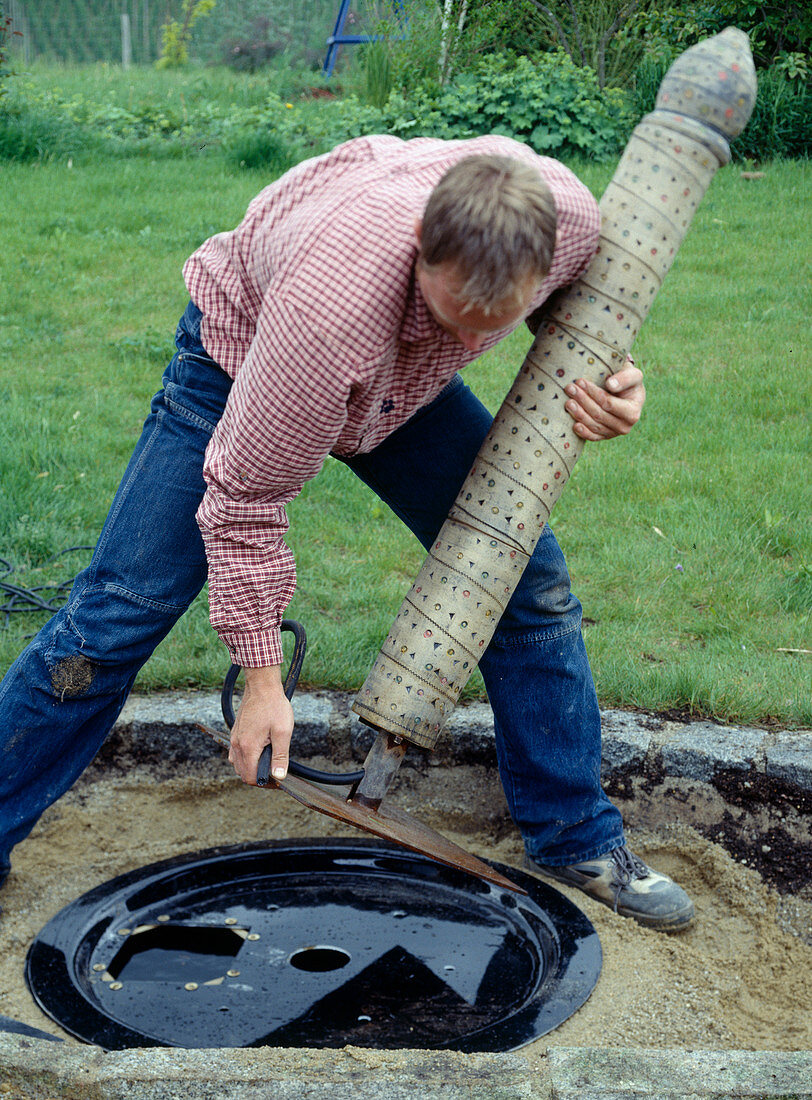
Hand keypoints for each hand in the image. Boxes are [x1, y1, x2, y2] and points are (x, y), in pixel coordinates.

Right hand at [228, 665, 293, 784]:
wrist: (262, 686)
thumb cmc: (274, 706)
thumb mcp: (283, 731)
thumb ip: (280, 756)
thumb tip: (279, 776)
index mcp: (248, 747)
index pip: (251, 777)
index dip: (266, 783)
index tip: (278, 779)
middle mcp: (237, 745)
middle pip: (243, 774)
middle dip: (258, 777)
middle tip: (275, 771)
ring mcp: (234, 739)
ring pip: (238, 765)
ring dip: (251, 768)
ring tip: (268, 762)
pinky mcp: (235, 733)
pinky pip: (235, 754)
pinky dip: (245, 759)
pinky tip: (258, 752)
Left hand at [564, 356, 644, 440]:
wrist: (627, 394)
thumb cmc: (629, 382)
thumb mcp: (633, 375)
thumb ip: (625, 378)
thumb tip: (611, 384)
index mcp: (632, 412)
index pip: (608, 403)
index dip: (593, 393)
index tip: (580, 381)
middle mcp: (625, 426)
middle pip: (598, 415)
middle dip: (582, 400)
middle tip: (570, 388)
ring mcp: (614, 433)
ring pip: (594, 425)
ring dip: (579, 414)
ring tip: (568, 402)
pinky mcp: (604, 436)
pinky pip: (593, 437)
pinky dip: (583, 432)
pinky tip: (574, 425)